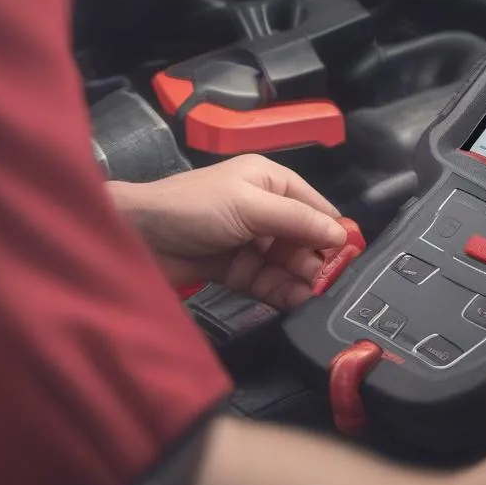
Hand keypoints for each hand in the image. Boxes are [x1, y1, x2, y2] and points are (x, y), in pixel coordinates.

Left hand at [108, 155, 346, 308]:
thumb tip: (340, 235)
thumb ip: (296, 221)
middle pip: (304, 238)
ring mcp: (249, 240)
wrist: (135, 235)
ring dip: (302, 279)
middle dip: (319, 260)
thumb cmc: (193, 207)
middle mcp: (264, 208)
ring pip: (287, 263)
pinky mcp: (234, 269)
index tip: (350, 259)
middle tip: (331, 285)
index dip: (333, 232)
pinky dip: (282, 292)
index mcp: (270, 181)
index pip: (314, 207)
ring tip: (316, 298)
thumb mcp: (250, 206)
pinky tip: (296, 303)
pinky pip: (267, 281)